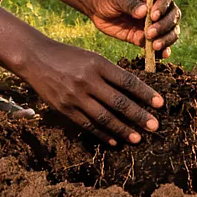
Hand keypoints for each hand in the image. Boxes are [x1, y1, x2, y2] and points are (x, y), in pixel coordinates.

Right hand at [18, 41, 163, 145]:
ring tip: (138, 138)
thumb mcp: (91, 58)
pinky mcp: (65, 108)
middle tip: (155, 126)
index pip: (127, 81)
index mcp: (98, 63)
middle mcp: (88, 80)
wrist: (36, 58)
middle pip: (119, 102)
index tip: (160, 104)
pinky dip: (103, 134)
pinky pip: (88, 124)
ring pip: (105, 117)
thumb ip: (110, 73)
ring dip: (123, 129)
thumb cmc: (68, 56)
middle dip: (139, 116)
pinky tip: (114, 141)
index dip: (145, 93)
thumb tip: (134, 92)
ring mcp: (75, 96)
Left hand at [84, 0, 180, 57]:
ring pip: (170, 32)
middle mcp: (158, 8)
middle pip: (172, 17)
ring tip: (154, 46)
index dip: (162, 8)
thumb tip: (144, 11)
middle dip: (164, 26)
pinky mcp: (147, 38)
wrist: (98, 9)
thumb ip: (130, 4)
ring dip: (166, 39)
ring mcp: (154, 24)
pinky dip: (163, 51)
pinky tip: (162, 55)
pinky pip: (159, 45)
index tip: (152, 16)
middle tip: (150, 33)